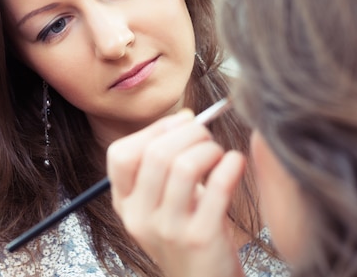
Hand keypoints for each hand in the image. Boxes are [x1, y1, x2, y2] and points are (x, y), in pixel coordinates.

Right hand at [107, 110, 245, 276]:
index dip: (154, 130)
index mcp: (124, 204)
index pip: (120, 154)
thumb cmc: (188, 232)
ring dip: (209, 149)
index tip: (181, 123)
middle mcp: (138, 218)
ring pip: (184, 166)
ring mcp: (167, 230)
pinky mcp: (200, 239)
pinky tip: (235, 164)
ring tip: (220, 154)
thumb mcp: (163, 201)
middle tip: (207, 136)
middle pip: (155, 154)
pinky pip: (216, 187)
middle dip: (188, 133)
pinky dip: (230, 165)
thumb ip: (167, 160)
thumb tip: (185, 118)